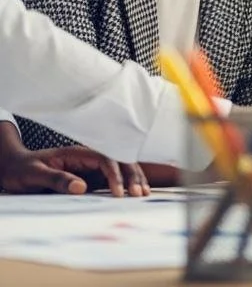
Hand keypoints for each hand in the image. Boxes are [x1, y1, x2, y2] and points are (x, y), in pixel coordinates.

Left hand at [0, 135, 148, 196]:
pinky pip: (111, 178)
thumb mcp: (34, 174)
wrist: (13, 166)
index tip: (119, 193)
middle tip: (139, 194)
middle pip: (118, 161)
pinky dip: (125, 183)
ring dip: (132, 178)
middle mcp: (87, 158)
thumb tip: (81, 187)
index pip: (104, 160)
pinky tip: (134, 191)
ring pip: (119, 168)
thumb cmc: (22, 169)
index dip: (114, 175)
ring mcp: (89, 167)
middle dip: (131, 175)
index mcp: (76, 153)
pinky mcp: (88, 176)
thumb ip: (57, 179)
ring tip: (143, 193)